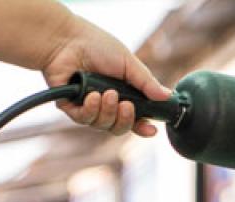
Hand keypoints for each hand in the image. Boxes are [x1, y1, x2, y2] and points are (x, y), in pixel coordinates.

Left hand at [41, 16, 171, 137]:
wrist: (67, 40)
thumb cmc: (97, 46)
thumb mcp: (129, 63)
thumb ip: (147, 82)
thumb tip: (167, 96)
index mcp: (123, 94)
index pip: (135, 118)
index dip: (143, 127)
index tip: (152, 130)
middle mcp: (106, 104)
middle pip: (119, 127)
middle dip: (125, 120)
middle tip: (126, 106)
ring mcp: (88, 107)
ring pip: (103, 125)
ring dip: (108, 111)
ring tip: (107, 93)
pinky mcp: (71, 107)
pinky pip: (84, 119)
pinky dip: (91, 109)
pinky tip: (92, 96)